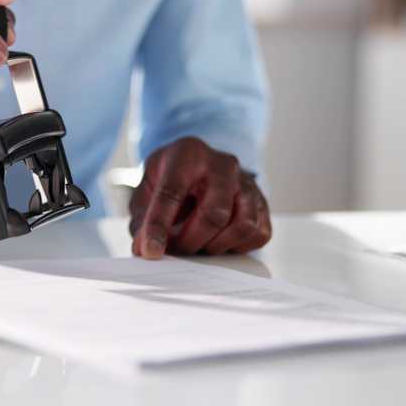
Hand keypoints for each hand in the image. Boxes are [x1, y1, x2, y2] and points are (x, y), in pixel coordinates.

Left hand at [128, 137, 271, 258]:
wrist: (199, 166)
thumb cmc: (170, 179)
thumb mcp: (146, 189)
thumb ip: (142, 219)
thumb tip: (146, 250)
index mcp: (188, 154)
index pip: (171, 193)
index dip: (158, 226)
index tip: (151, 251)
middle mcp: (223, 164)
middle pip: (214, 214)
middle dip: (190, 242)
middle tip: (175, 250)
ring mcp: (247, 182)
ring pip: (242, 225)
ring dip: (216, 246)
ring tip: (197, 246)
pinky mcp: (263, 202)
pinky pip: (259, 233)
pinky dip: (237, 246)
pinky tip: (219, 241)